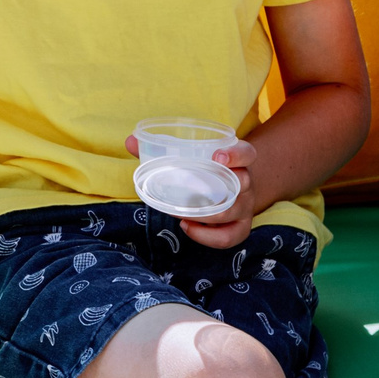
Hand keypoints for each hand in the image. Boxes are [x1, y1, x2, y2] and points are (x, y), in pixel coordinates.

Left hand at [126, 132, 259, 248]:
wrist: (228, 189)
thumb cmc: (204, 170)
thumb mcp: (189, 156)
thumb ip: (159, 147)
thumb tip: (131, 141)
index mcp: (237, 160)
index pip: (247, 154)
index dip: (237, 154)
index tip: (217, 156)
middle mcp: (246, 183)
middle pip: (243, 183)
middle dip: (218, 187)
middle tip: (190, 188)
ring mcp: (245, 206)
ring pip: (232, 212)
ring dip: (205, 215)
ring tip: (181, 214)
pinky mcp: (240, 227)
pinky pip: (230, 236)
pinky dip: (208, 236)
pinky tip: (188, 228)